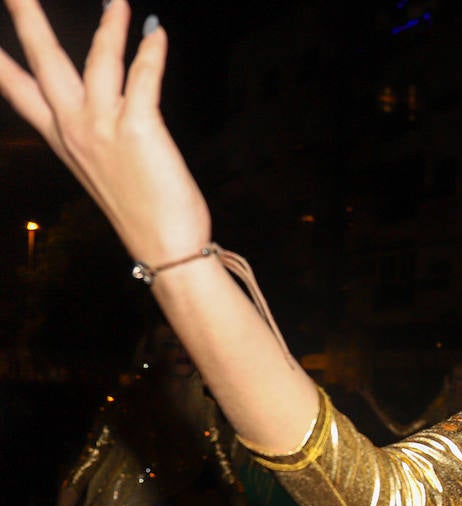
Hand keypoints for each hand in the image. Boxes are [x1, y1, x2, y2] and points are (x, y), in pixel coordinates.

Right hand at [0, 1, 210, 264]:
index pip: (16, 89)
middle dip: (27, 18)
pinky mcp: (138, 129)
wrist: (166, 247)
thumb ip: (91, 133)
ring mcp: (102, 127)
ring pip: (96, 60)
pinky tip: (155, 32)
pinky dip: (150, 52)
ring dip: (107, 25)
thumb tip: (97, 103)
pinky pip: (142, 77)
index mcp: (60, 137)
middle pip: (42, 61)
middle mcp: (73, 128)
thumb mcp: (101, 167)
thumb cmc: (142, 209)